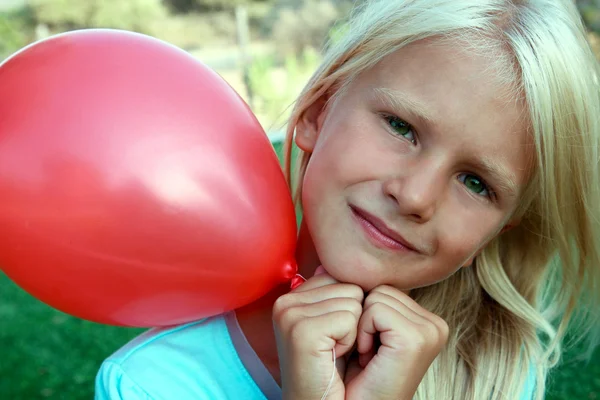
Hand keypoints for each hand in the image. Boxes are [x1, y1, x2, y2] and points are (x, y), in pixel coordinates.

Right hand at [273, 267, 363, 399]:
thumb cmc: (333, 372)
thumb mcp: (333, 325)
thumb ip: (330, 292)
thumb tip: (327, 265)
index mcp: (290, 297)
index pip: (340, 276)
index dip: (351, 309)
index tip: (335, 337)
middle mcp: (285, 302)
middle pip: (349, 286)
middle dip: (354, 319)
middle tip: (336, 348)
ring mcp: (290, 315)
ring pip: (353, 300)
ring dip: (353, 331)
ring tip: (335, 353)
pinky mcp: (301, 330)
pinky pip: (349, 317)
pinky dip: (351, 341)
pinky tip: (334, 358)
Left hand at [344, 285, 448, 399]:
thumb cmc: (354, 376)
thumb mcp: (361, 328)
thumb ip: (358, 295)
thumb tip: (327, 264)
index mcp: (427, 319)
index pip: (384, 286)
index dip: (364, 314)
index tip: (367, 346)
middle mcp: (435, 323)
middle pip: (380, 288)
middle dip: (363, 319)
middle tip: (366, 353)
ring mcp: (430, 330)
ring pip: (375, 296)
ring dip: (361, 327)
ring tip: (367, 356)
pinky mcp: (416, 337)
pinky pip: (374, 309)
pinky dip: (362, 332)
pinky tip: (367, 357)